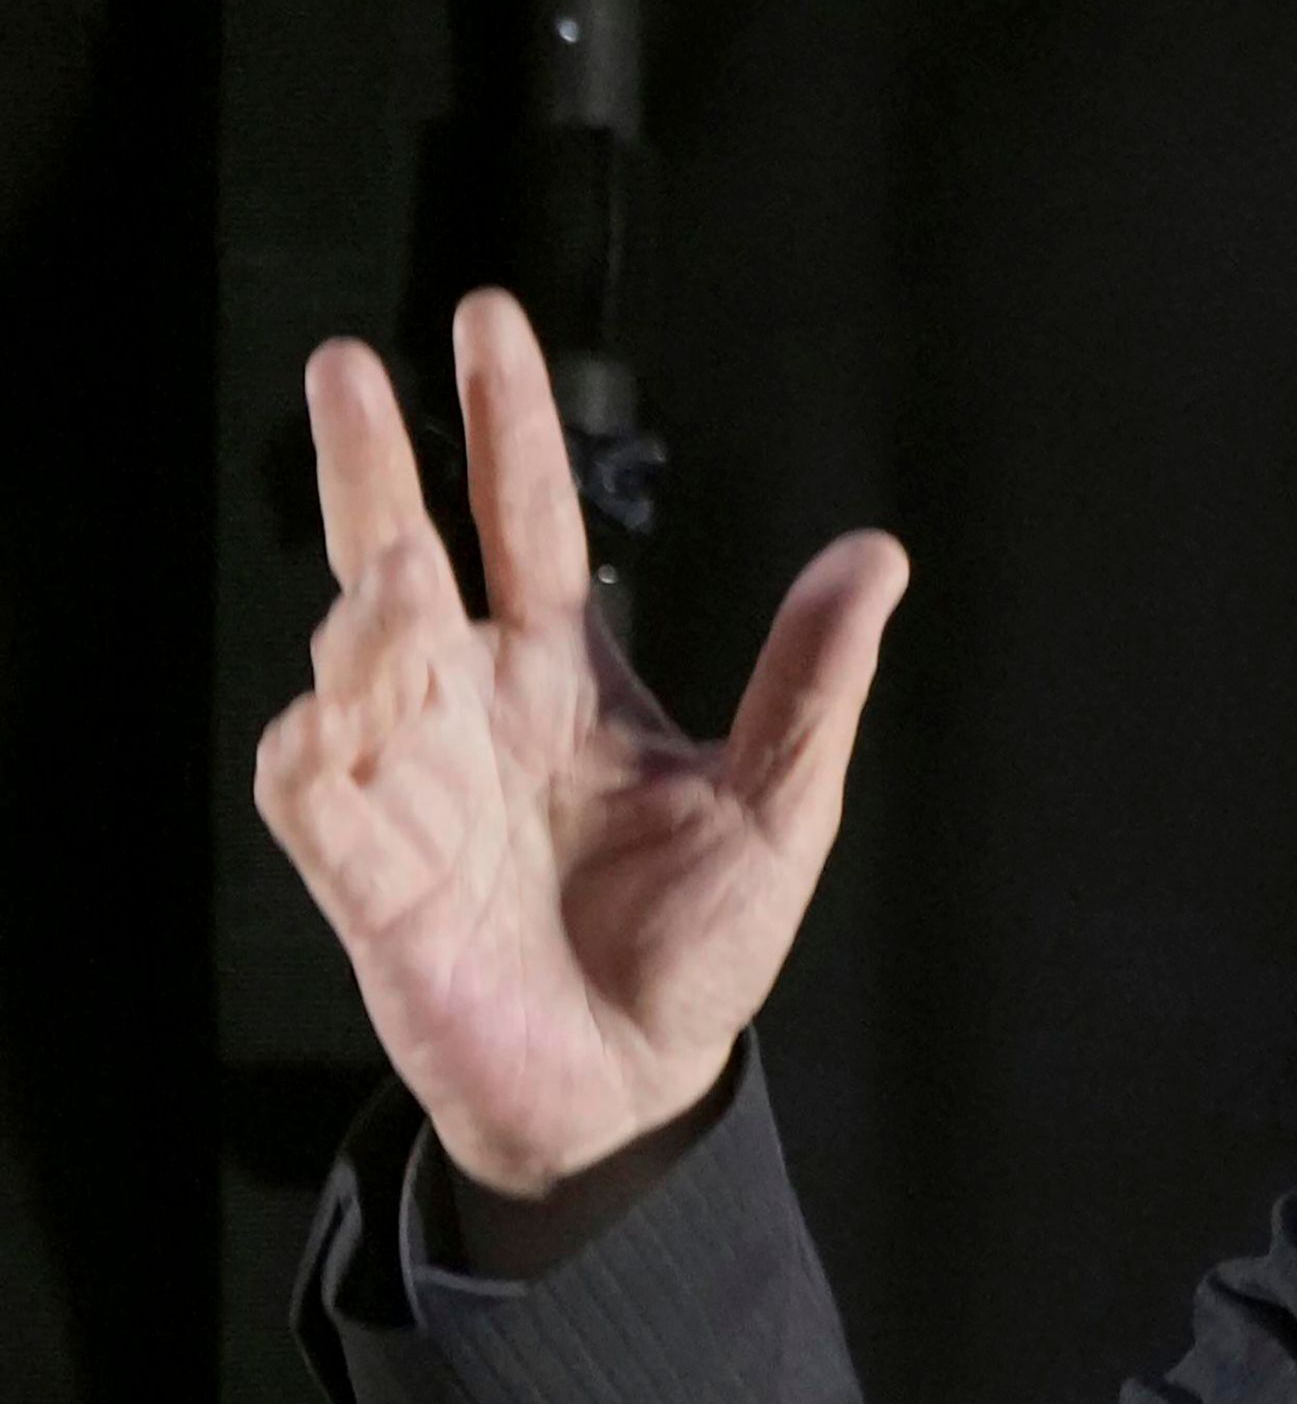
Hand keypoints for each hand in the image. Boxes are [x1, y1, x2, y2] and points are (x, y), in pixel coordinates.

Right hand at [252, 289, 908, 1206]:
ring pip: (353, 665)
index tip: (486, 320)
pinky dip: (315, 751)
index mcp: (566, 677)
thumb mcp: (782, 800)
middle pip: (403, 558)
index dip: (505, 427)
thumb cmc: (695, 942)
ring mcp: (414, 785)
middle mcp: (474, 709)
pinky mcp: (372, 877)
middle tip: (345, 363)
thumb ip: (814, 678)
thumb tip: (876, 550)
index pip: (529, 523)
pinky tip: (333, 717)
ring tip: (396, 572)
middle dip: (369, 465)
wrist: (637, 1083)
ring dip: (366, 616)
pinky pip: (314, 794)